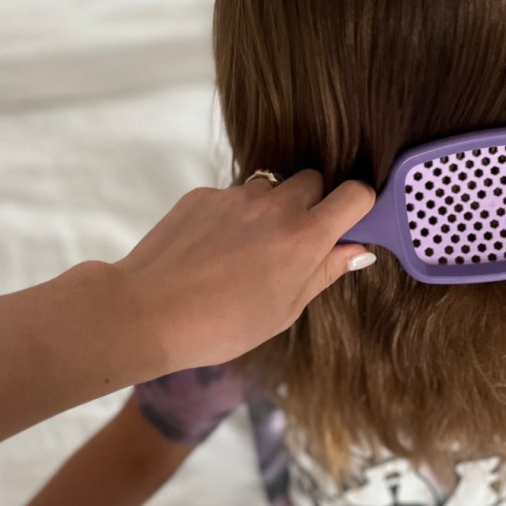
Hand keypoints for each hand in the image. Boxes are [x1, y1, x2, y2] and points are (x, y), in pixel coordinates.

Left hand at [114, 170, 375, 371]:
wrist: (145, 312)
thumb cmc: (221, 325)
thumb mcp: (285, 309)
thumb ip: (325, 271)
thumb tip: (359, 250)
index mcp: (304, 237)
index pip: (356, 193)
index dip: (359, 205)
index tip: (349, 222)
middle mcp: (276, 206)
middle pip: (314, 180)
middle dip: (313, 203)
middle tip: (294, 241)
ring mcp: (237, 196)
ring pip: (271, 187)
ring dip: (271, 208)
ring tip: (247, 250)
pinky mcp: (203, 194)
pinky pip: (232, 196)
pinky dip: (233, 215)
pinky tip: (214, 250)